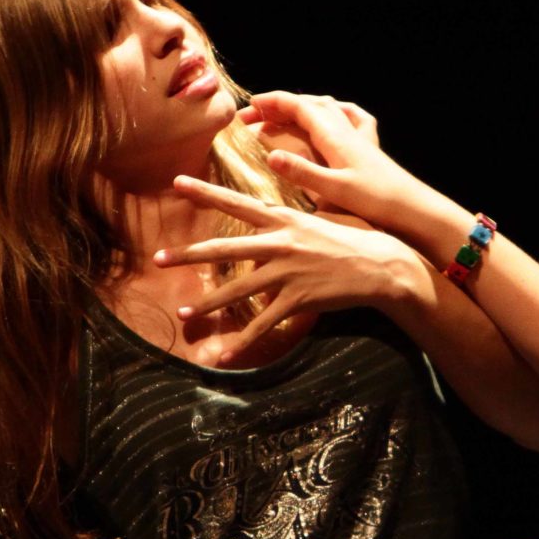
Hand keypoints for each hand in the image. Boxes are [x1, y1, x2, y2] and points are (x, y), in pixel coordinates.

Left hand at [158, 174, 427, 362]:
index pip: (235, 202)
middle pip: (223, 248)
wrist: (381, 265)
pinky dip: (241, 343)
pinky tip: (222, 355)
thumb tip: (273, 223)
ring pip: (236, 291)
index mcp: (283, 219)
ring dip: (207, 304)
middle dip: (188, 254)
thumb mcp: (321, 217)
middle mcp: (279, 243)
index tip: (176, 182)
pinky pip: (263, 325)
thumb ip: (292, 221)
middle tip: (157, 257)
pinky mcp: (297, 300)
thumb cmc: (355, 237)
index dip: (205, 192)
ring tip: (183, 311)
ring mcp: (286, 272)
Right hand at [237, 91, 431, 235]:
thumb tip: (270, 155)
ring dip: (300, 107)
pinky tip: (331, 116)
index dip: (271, 103)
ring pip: (325, 108)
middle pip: (308, 105)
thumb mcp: (334, 190)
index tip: (247, 108)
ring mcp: (358, 136)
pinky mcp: (368, 147)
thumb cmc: (376, 200)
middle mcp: (346, 130)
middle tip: (252, 118)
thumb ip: (302, 172)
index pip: (298, 106)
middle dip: (278, 107)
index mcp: (335, 136)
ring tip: (280, 118)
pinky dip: (333, 111)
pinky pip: (349, 117)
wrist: (414, 209)